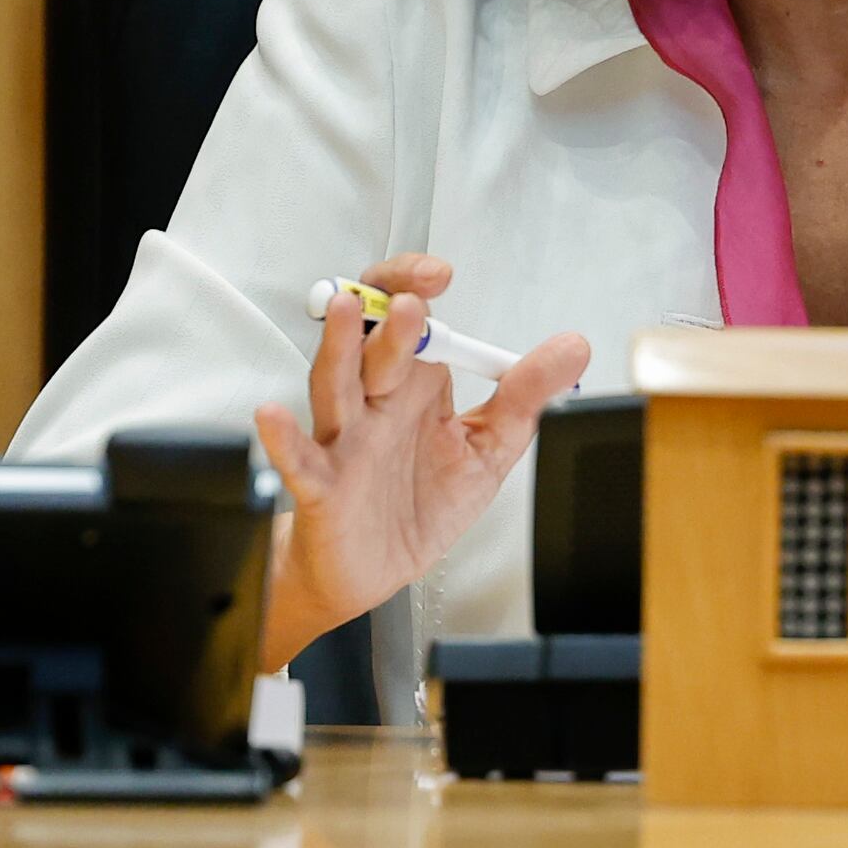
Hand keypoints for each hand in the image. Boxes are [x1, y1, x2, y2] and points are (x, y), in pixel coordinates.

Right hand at [254, 254, 590, 667]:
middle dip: (391, 319)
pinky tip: (274, 416)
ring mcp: (344, 442)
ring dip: (341, 349)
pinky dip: (284, 438)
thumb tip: (573, 348)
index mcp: (413, 386)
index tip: (439, 275)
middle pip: (373, 344)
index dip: (413, 288)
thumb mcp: (487, 450)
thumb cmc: (418, 506)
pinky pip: (299, 459)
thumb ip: (525, 397)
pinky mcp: (321, 486)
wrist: (375, 572)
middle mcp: (374, 404)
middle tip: (412, 300)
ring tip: (350, 314)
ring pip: (336, 386)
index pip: (406, 318)